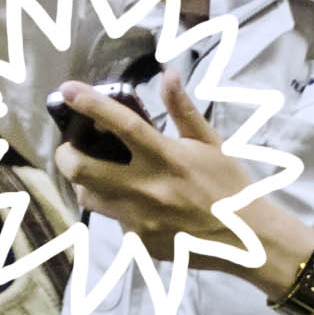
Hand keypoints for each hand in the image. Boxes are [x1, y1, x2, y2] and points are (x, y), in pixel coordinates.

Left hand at [51, 77, 309, 284]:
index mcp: (168, 158)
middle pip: (81, 170)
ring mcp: (140, 218)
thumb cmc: (229, 186)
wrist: (246, 240)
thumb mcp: (211, 143)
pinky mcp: (139, 240)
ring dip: (88, 183)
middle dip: (67, 154)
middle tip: (72, 148)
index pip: (123, 125)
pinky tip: (142, 206)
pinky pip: (115, 220)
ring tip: (103, 176)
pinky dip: (120, 208)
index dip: (92, 105)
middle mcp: (148, 188)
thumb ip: (183, 110)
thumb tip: (169, 74)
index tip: (68, 89)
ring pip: (88, 197)